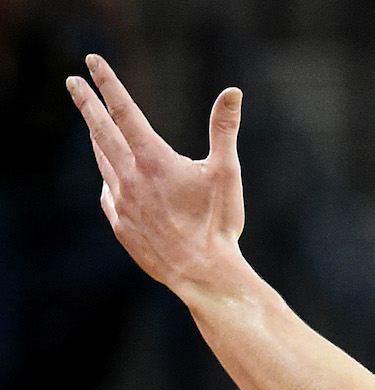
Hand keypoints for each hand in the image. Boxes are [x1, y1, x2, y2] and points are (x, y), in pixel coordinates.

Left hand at [66, 55, 245, 294]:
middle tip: (71, 82)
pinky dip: (109, 177)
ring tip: (92, 125)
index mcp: (153, 159)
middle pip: (100, 130)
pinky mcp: (120, 224)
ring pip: (102, 160)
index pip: (124, 110)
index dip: (108, 83)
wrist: (201, 272)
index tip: (92, 61)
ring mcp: (120, 201)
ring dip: (96, 138)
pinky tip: (114, 178)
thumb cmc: (217, 223)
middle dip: (85, 103)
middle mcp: (129, 176)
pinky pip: (109, 192)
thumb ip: (224, 129)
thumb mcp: (226, 172)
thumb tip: (233, 92)